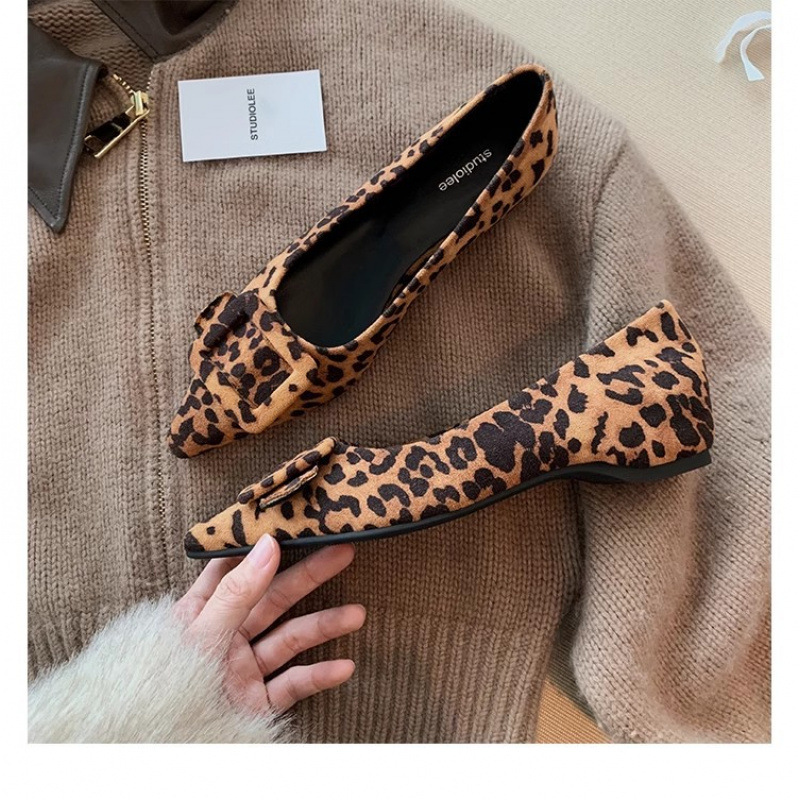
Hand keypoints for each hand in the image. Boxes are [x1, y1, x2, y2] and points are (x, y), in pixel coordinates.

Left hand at [173, 536, 364, 714]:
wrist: (164, 745)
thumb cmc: (169, 685)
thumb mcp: (203, 631)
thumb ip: (238, 590)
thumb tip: (268, 545)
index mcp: (203, 612)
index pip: (235, 569)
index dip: (262, 548)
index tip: (293, 526)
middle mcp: (227, 636)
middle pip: (275, 598)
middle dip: (310, 576)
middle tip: (343, 554)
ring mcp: (243, 669)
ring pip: (291, 639)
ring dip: (325, 626)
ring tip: (357, 614)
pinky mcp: (257, 702)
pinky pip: (293, 684)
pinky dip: (319, 676)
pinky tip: (344, 667)